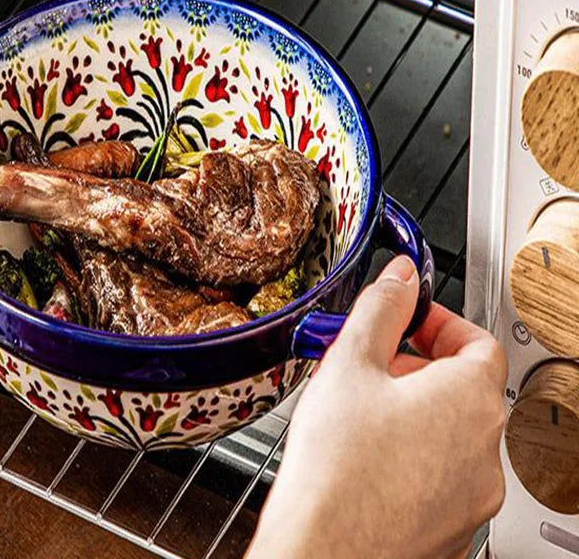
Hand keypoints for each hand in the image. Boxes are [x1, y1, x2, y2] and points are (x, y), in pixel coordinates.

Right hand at [248, 255, 506, 558]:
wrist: (323, 552)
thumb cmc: (337, 468)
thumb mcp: (350, 362)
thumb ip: (382, 307)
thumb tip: (402, 276)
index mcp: (470, 400)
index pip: (478, 341)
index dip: (439, 322)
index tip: (406, 319)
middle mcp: (484, 451)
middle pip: (462, 387)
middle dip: (416, 366)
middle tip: (369, 364)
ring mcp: (472, 497)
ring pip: (449, 433)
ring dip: (411, 411)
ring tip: (358, 412)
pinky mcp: (450, 528)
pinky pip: (438, 476)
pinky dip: (410, 456)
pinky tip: (363, 458)